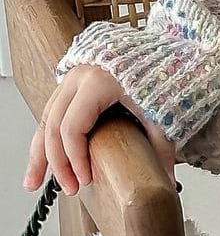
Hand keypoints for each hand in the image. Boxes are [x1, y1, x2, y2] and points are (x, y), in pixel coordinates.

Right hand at [24, 65, 177, 195]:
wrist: (170, 47)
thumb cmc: (165, 71)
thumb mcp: (163, 108)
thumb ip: (162, 144)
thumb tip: (166, 179)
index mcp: (98, 82)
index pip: (73, 128)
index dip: (75, 158)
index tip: (85, 179)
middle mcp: (79, 76)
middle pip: (53, 125)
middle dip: (55, 162)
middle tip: (67, 187)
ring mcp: (74, 76)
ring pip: (46, 118)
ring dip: (40, 152)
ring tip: (34, 181)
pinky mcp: (75, 80)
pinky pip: (54, 111)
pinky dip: (48, 136)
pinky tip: (43, 157)